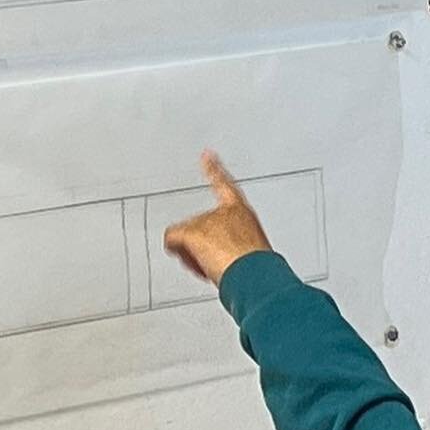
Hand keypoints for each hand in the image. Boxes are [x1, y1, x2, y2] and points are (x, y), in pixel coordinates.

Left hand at [163, 152, 271, 288]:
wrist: (255, 275)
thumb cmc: (257, 268)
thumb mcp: (252, 253)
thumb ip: (236, 248)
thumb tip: (222, 263)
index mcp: (241, 211)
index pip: (225, 184)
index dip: (214, 168)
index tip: (206, 154)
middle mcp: (223, 212)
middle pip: (199, 224)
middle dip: (202, 244)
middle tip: (217, 263)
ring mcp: (206, 221)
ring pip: (186, 235)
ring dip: (194, 253)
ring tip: (213, 267)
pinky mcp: (192, 233)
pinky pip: (172, 239)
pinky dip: (177, 251)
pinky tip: (192, 263)